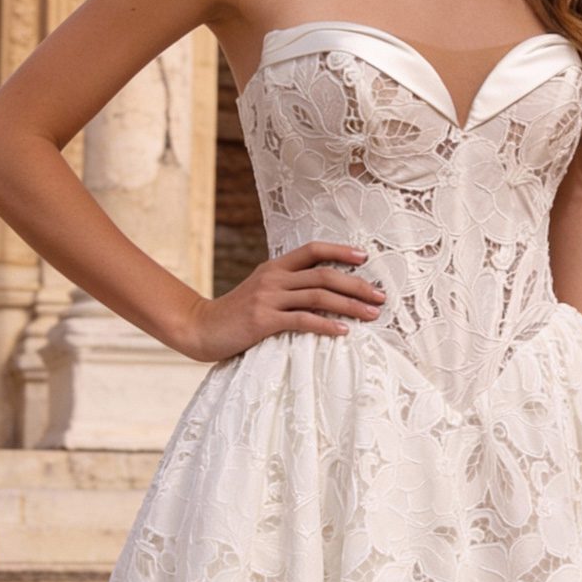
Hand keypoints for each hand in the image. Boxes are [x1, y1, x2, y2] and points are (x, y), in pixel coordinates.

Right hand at [178, 242, 385, 363]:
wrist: (201, 329)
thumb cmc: (236, 315)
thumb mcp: (261, 292)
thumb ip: (286, 286)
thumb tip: (321, 290)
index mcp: (274, 267)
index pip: (313, 250)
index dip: (341, 251)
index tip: (365, 257)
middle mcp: (273, 278)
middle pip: (324, 274)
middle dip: (357, 284)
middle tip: (380, 296)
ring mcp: (268, 298)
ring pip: (318, 296)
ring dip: (350, 305)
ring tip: (372, 315)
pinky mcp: (263, 321)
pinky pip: (302, 321)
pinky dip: (327, 325)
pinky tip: (344, 331)